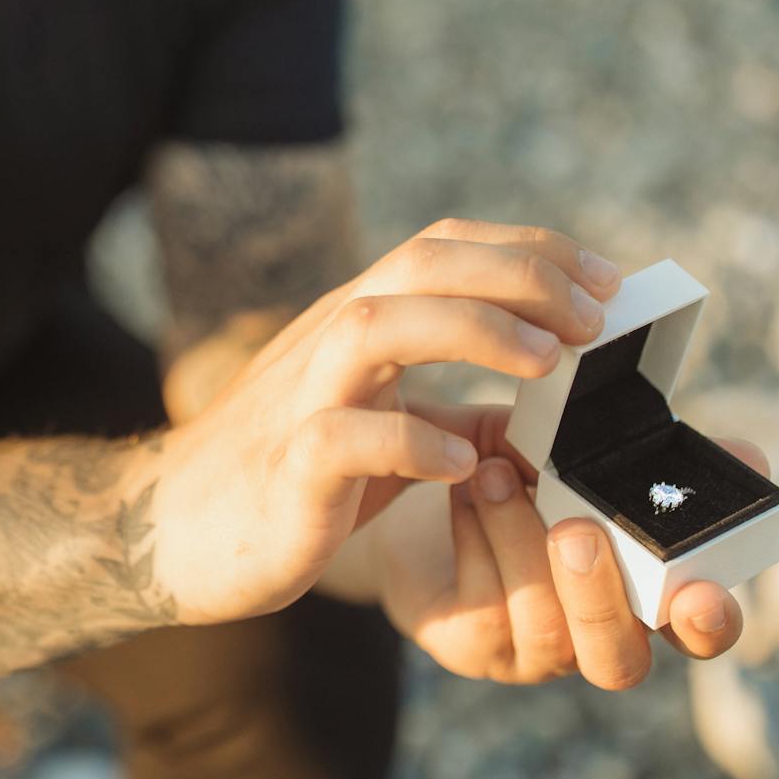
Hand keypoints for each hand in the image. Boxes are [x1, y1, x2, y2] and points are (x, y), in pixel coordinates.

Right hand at [142, 218, 622, 624]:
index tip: (606, 279)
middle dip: (519, 275)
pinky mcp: (284, 469)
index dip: (528, 249)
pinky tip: (460, 464)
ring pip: (377, 325)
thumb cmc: (290, 482)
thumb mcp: (383, 432)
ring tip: (548, 361)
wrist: (172, 532)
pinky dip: (409, 442)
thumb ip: (456, 413)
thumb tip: (548, 415)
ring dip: (473, 329)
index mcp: (355, 323)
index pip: (442, 246)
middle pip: (420, 264)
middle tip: (596, 315)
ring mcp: (300, 400)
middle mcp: (326, 342)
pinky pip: (342, 437)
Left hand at [377, 408, 769, 687]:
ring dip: (519, 542)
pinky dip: (475, 538)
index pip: (698, 633)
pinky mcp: (471, 646)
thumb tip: (750, 456)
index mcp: (644, 597)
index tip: (703, 592)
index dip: (709, 623)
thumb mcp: (584, 461)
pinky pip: (482, 608)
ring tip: (494, 474)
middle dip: (600, 596)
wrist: (424, 495)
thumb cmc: (524, 476)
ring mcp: (533, 653)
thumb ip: (656, 466)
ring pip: (544, 627)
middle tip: (576, 531)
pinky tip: (465, 491)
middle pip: (619, 659)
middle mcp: (595, 639)